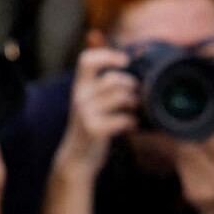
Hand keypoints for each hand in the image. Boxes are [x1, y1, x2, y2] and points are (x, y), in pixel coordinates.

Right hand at [56, 48, 136, 175]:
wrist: (77, 158)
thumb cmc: (91, 127)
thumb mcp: (91, 103)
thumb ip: (103, 86)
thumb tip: (129, 65)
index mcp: (79, 87)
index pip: (87, 60)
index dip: (107, 55)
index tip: (125, 61)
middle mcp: (80, 97)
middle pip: (112, 79)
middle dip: (131, 85)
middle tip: (137, 96)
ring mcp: (86, 114)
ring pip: (121, 97)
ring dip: (134, 103)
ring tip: (135, 111)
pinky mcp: (95, 130)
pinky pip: (123, 119)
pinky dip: (132, 122)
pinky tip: (132, 126)